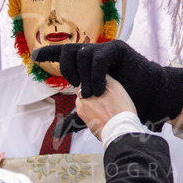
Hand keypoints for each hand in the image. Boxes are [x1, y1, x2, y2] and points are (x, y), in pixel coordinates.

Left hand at [32, 41, 182, 130]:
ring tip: (92, 93)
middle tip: (75, 84)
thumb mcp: (94, 112)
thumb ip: (76, 118)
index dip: (48, 53)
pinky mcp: (117, 50)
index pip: (63, 56)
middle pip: (69, 51)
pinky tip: (99, 88)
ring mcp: (105, 51)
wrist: (149, 99)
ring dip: (85, 77)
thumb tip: (58, 132)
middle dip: (66, 67)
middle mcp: (93, 56)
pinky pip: (98, 59)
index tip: (34, 56)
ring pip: (83, 54)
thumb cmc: (122, 108)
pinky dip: (96, 75)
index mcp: (85, 69)